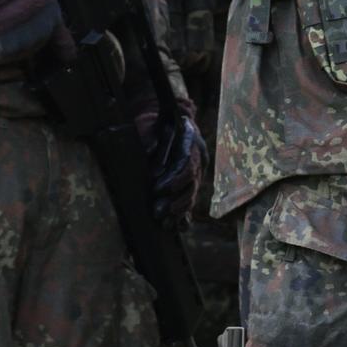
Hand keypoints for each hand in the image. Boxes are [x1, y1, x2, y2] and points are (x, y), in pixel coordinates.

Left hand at [136, 98, 204, 227]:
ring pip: (193, 193)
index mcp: (191, 140)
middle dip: (176, 199)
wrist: (171, 119)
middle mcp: (198, 156)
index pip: (188, 162)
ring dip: (179, 209)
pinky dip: (185, 214)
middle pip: (192, 181)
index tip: (157, 188)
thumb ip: (150, 136)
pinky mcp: (191, 182)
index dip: (175, 178)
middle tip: (157, 211)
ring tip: (164, 222)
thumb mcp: (152, 124)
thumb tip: (148, 151)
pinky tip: (179, 227)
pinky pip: (191, 199)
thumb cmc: (158, 122)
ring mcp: (197, 170)